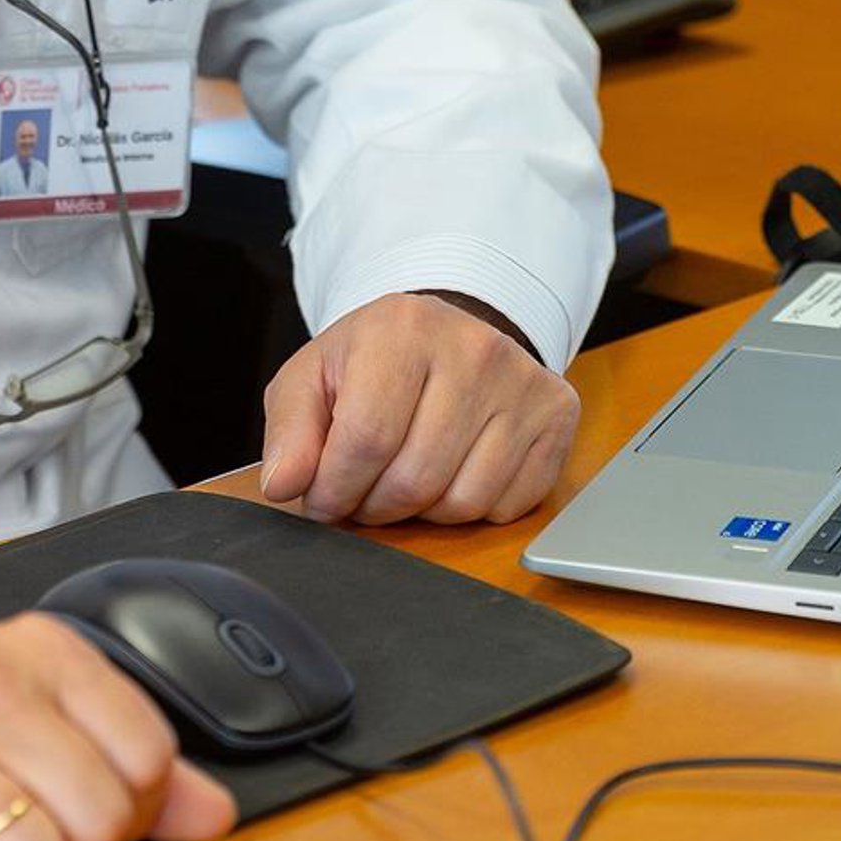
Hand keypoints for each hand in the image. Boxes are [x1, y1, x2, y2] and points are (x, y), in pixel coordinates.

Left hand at [259, 290, 578, 527]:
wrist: (448, 331)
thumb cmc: (374, 360)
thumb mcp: (314, 378)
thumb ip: (290, 431)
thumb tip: (283, 485)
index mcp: (402, 328)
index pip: (366, 440)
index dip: (335, 489)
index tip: (321, 499)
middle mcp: (473, 348)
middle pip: (415, 478)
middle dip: (374, 506)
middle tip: (361, 494)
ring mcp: (522, 381)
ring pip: (463, 501)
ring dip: (422, 512)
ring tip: (403, 479)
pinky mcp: (556, 415)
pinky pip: (508, 505)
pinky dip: (470, 509)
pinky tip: (451, 472)